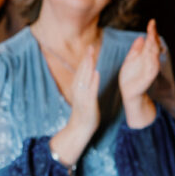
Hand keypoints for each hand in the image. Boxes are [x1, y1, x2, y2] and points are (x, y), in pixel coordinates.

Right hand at [50, 46, 100, 166]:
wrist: (80, 129)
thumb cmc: (84, 112)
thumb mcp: (84, 95)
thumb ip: (86, 84)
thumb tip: (92, 72)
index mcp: (77, 88)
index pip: (81, 70)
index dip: (85, 59)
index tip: (89, 48)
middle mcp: (78, 90)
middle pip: (82, 71)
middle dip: (86, 58)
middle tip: (90, 46)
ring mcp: (82, 97)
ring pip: (85, 78)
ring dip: (88, 66)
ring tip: (92, 55)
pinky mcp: (88, 104)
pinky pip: (91, 90)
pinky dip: (93, 81)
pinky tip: (96, 73)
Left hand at [119, 19, 161, 127]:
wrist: (128, 92)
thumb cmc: (129, 76)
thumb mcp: (130, 59)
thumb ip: (135, 49)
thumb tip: (140, 37)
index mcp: (145, 56)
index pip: (150, 41)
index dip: (152, 32)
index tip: (152, 22)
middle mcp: (150, 60)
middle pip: (153, 45)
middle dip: (153, 36)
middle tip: (153, 25)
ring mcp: (151, 68)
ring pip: (153, 54)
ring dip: (154, 45)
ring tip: (153, 34)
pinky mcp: (149, 77)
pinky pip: (152, 67)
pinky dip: (153, 60)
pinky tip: (153, 52)